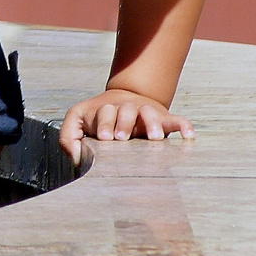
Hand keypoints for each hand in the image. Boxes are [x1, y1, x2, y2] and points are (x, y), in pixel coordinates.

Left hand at [59, 89, 192, 164]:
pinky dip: (183, 125)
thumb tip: (73, 156)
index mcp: (106, 111)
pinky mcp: (163, 119)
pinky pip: (176, 120)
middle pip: (127, 111)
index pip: (104, 113)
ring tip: (154, 138)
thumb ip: (67, 137)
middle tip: (122, 138)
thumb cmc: (97, 118)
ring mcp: (146, 113)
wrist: (124, 99)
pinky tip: (188, 136)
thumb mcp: (77, 121)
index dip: (104, 124)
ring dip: (152, 124)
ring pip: (150, 114)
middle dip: (124, 123)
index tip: (104, 138)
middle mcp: (127, 110)